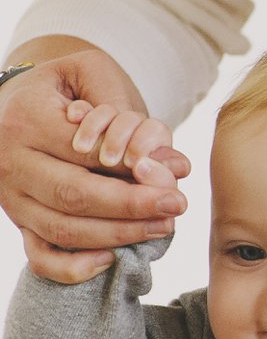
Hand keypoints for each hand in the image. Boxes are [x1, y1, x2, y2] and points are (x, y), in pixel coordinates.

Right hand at [0, 48, 189, 281]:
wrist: (15, 100)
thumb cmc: (64, 85)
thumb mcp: (88, 71)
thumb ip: (122, 102)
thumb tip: (164, 156)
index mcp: (25, 120)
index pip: (83, 152)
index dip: (129, 167)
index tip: (171, 176)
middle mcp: (10, 162)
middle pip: (72, 194)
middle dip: (131, 206)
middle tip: (177, 205)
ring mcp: (10, 196)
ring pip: (61, 229)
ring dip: (116, 234)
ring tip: (163, 226)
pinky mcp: (17, 218)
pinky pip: (38, 256)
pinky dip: (72, 267)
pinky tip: (112, 259)